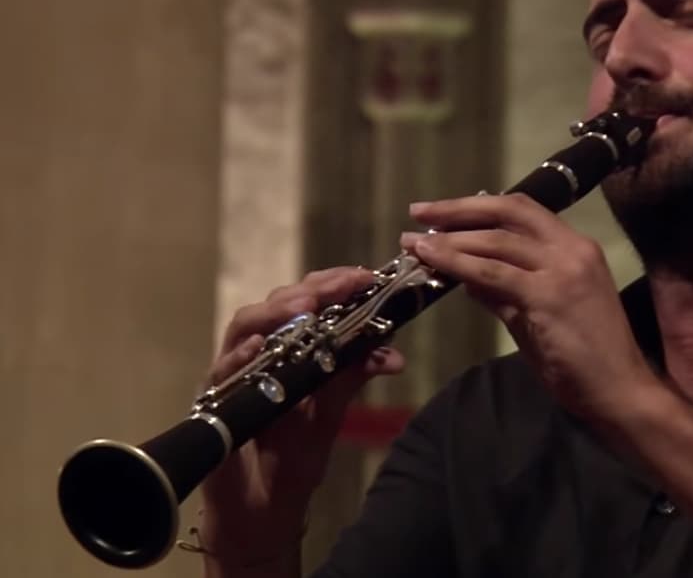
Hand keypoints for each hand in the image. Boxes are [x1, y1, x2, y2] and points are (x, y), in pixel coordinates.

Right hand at [199, 267, 404, 562]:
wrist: (264, 506)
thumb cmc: (293, 454)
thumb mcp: (330, 410)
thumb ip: (353, 376)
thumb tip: (394, 355)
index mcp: (285, 349)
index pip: (305, 301)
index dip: (331, 283)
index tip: (362, 275)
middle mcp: (255, 353)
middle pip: (274, 305)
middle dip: (308, 290)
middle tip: (339, 285)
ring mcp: (230, 375)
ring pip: (243, 327)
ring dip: (274, 313)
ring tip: (304, 305)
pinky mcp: (211, 402)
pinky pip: (219, 372)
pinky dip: (238, 357)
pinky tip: (258, 348)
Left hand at [402, 193, 659, 422]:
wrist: (618, 391)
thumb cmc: (583, 360)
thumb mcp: (538, 316)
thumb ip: (506, 292)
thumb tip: (467, 275)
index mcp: (576, 248)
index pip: (523, 211)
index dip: (479, 206)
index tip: (442, 212)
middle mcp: (573, 249)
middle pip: (509, 212)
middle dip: (458, 210)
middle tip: (418, 212)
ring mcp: (564, 270)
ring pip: (496, 241)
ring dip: (449, 239)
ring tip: (414, 243)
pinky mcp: (549, 296)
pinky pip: (493, 273)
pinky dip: (458, 263)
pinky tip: (433, 261)